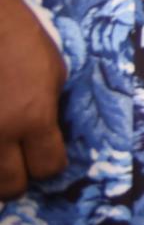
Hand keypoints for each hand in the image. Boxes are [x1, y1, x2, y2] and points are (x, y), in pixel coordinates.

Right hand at [0, 0, 66, 197]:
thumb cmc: (20, 39)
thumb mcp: (52, 71)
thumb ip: (49, 108)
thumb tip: (47, 137)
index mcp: (34, 116)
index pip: (48, 166)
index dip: (50, 165)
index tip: (46, 158)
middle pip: (11, 185)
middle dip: (19, 178)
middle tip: (18, 164)